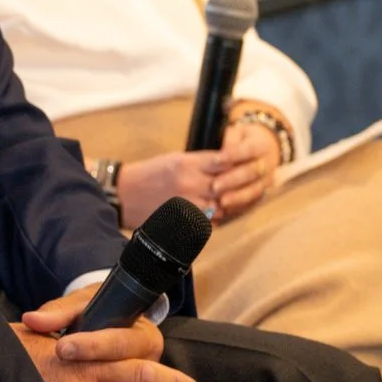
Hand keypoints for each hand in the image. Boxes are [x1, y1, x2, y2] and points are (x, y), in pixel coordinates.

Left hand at [11, 286, 198, 381]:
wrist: (105, 333)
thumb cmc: (92, 317)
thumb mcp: (79, 307)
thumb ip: (58, 313)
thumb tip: (32, 321)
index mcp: (142, 338)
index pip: (123, 342)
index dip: (93, 346)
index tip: (62, 349)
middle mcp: (149, 369)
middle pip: (143, 380)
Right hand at [116, 127, 275, 227]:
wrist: (122, 194)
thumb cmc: (147, 175)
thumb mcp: (173, 161)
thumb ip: (199, 163)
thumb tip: (225, 164)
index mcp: (186, 162)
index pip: (224, 160)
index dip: (241, 161)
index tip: (254, 161)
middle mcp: (189, 181)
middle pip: (228, 183)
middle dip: (243, 184)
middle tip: (259, 183)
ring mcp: (186, 201)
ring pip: (222, 204)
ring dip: (231, 203)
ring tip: (240, 200)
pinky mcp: (181, 219)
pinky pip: (208, 221)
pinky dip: (216, 218)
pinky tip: (219, 215)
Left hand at [210, 108, 285, 220]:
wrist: (267, 147)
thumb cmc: (244, 139)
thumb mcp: (238, 132)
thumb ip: (230, 139)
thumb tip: (221, 152)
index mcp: (260, 145)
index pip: (247, 150)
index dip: (233, 155)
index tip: (216, 159)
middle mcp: (267, 164)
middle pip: (250, 173)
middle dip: (232, 180)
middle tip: (215, 186)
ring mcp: (267, 179)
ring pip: (254, 190)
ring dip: (238, 197)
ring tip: (222, 202)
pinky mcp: (264, 191)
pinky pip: (254, 201)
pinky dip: (241, 206)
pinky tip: (228, 210)